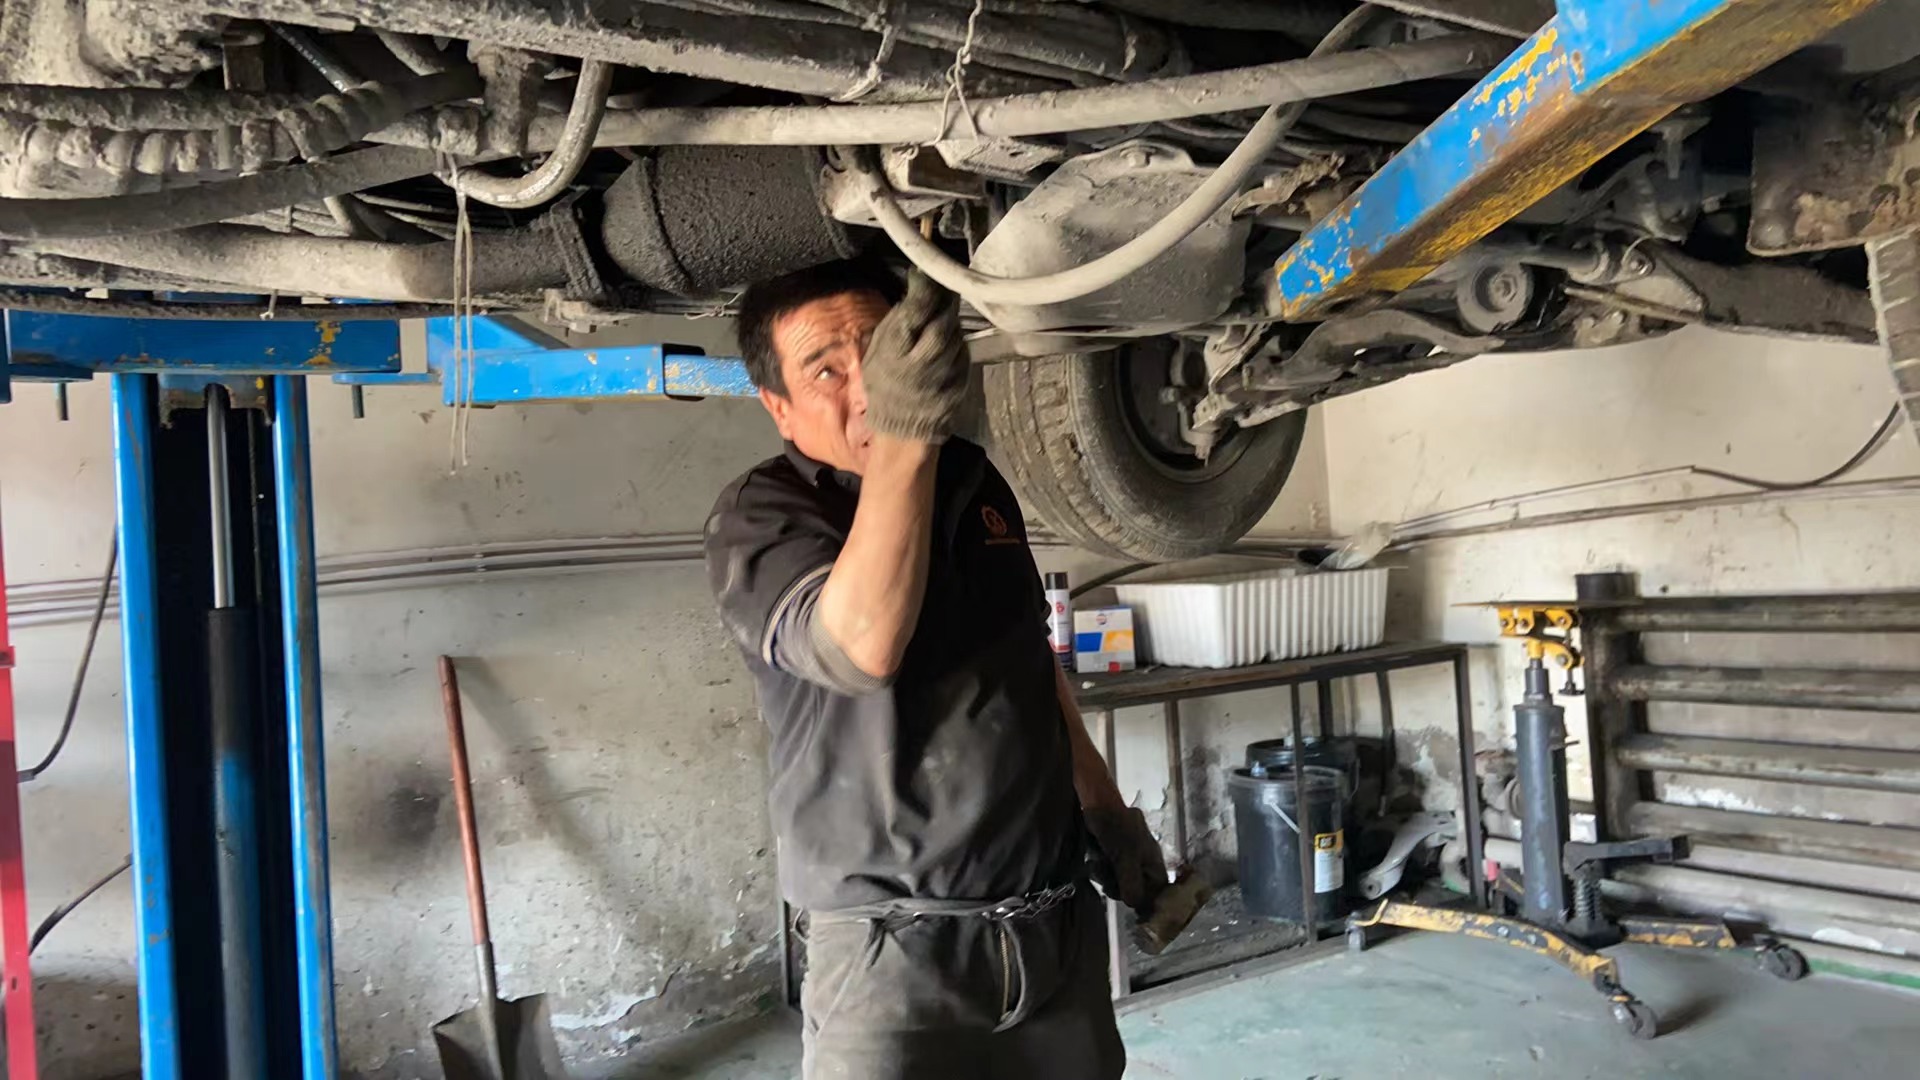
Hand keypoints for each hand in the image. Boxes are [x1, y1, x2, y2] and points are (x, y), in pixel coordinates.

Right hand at [861, 269, 967, 443]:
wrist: (904, 430)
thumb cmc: (887, 386)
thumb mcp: (879, 353)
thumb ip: (897, 323)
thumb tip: (916, 289)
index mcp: (894, 354)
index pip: (914, 315)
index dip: (924, 291)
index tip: (925, 272)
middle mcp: (921, 364)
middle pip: (942, 322)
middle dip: (944, 302)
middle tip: (943, 284)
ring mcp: (945, 375)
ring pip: (955, 335)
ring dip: (951, 320)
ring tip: (943, 311)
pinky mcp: (962, 382)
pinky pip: (963, 351)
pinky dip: (957, 341)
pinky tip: (948, 340)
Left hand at [1084, 806, 1168, 915]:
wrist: (1099, 806)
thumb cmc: (1117, 830)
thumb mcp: (1125, 859)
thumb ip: (1131, 884)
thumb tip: (1135, 906)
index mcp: (1154, 864)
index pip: (1157, 891)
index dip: (1145, 900)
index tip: (1129, 902)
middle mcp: (1143, 864)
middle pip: (1134, 890)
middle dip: (1118, 887)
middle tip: (1107, 882)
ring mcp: (1128, 860)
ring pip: (1118, 882)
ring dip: (1105, 877)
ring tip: (1097, 866)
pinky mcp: (1113, 856)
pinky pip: (1108, 872)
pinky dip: (1100, 869)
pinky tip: (1093, 862)